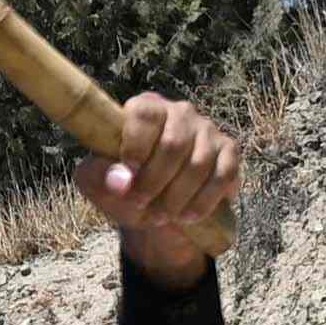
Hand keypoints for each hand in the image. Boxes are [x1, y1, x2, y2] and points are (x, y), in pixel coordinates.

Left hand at [86, 92, 243, 284]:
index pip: (144, 114)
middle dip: (154, 181)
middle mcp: (179, 112)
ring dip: (177, 197)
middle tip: (141, 203)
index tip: (129, 172)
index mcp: (145, 108)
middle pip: (173, 143)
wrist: (155, 207)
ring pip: (198, 163)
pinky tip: (187, 216)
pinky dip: (204, 201)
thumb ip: (98, 175)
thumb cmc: (123, 186)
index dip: (136, 144)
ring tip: (160, 215)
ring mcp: (208, 130)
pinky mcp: (229, 151)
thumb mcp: (96, 181)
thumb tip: (120, 180)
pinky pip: (223, 175)